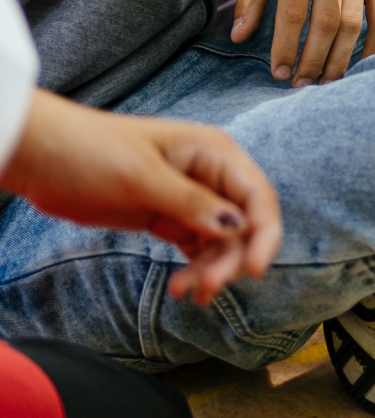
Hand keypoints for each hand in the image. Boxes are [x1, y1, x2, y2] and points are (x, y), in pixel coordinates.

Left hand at [1, 91, 280, 305]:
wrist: (41, 157)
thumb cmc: (91, 151)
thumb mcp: (142, 177)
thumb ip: (191, 203)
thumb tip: (237, 226)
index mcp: (214, 152)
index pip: (256, 195)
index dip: (264, 232)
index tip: (255, 270)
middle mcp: (211, 174)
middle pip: (243, 223)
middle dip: (230, 258)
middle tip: (206, 288)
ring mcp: (191, 198)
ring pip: (221, 240)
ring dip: (210, 268)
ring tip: (185, 292)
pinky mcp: (170, 217)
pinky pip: (197, 247)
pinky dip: (194, 268)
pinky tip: (179, 286)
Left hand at [232, 0, 374, 85]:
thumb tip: (240, 38)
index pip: (293, 14)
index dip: (285, 48)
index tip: (277, 73)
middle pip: (325, 24)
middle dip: (312, 60)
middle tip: (300, 84)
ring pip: (353, 25)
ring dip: (339, 59)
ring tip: (325, 82)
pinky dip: (372, 45)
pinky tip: (358, 65)